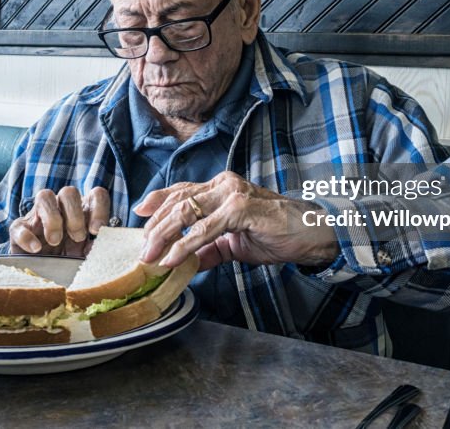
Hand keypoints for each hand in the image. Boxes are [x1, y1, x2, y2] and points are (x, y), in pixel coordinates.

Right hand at [9, 186, 109, 257]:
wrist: (42, 277)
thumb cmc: (70, 262)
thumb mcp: (86, 257)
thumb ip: (97, 249)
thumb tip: (107, 246)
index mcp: (83, 211)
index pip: (96, 196)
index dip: (99, 209)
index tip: (96, 231)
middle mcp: (61, 208)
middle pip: (69, 192)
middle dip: (75, 214)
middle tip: (77, 237)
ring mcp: (38, 216)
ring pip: (44, 196)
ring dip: (52, 218)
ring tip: (55, 241)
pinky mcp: (19, 230)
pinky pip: (19, 225)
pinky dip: (27, 236)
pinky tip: (36, 249)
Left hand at [134, 172, 338, 270]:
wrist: (310, 234)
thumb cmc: (275, 233)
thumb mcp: (234, 243)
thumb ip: (209, 249)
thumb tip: (186, 264)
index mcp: (220, 188)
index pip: (181, 191)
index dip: (158, 201)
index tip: (139, 215)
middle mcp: (223, 185)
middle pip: (178, 201)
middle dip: (155, 226)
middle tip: (141, 249)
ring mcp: (232, 195)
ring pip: (187, 212)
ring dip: (164, 236)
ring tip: (150, 255)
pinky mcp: (240, 209)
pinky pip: (205, 229)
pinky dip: (186, 245)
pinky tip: (174, 258)